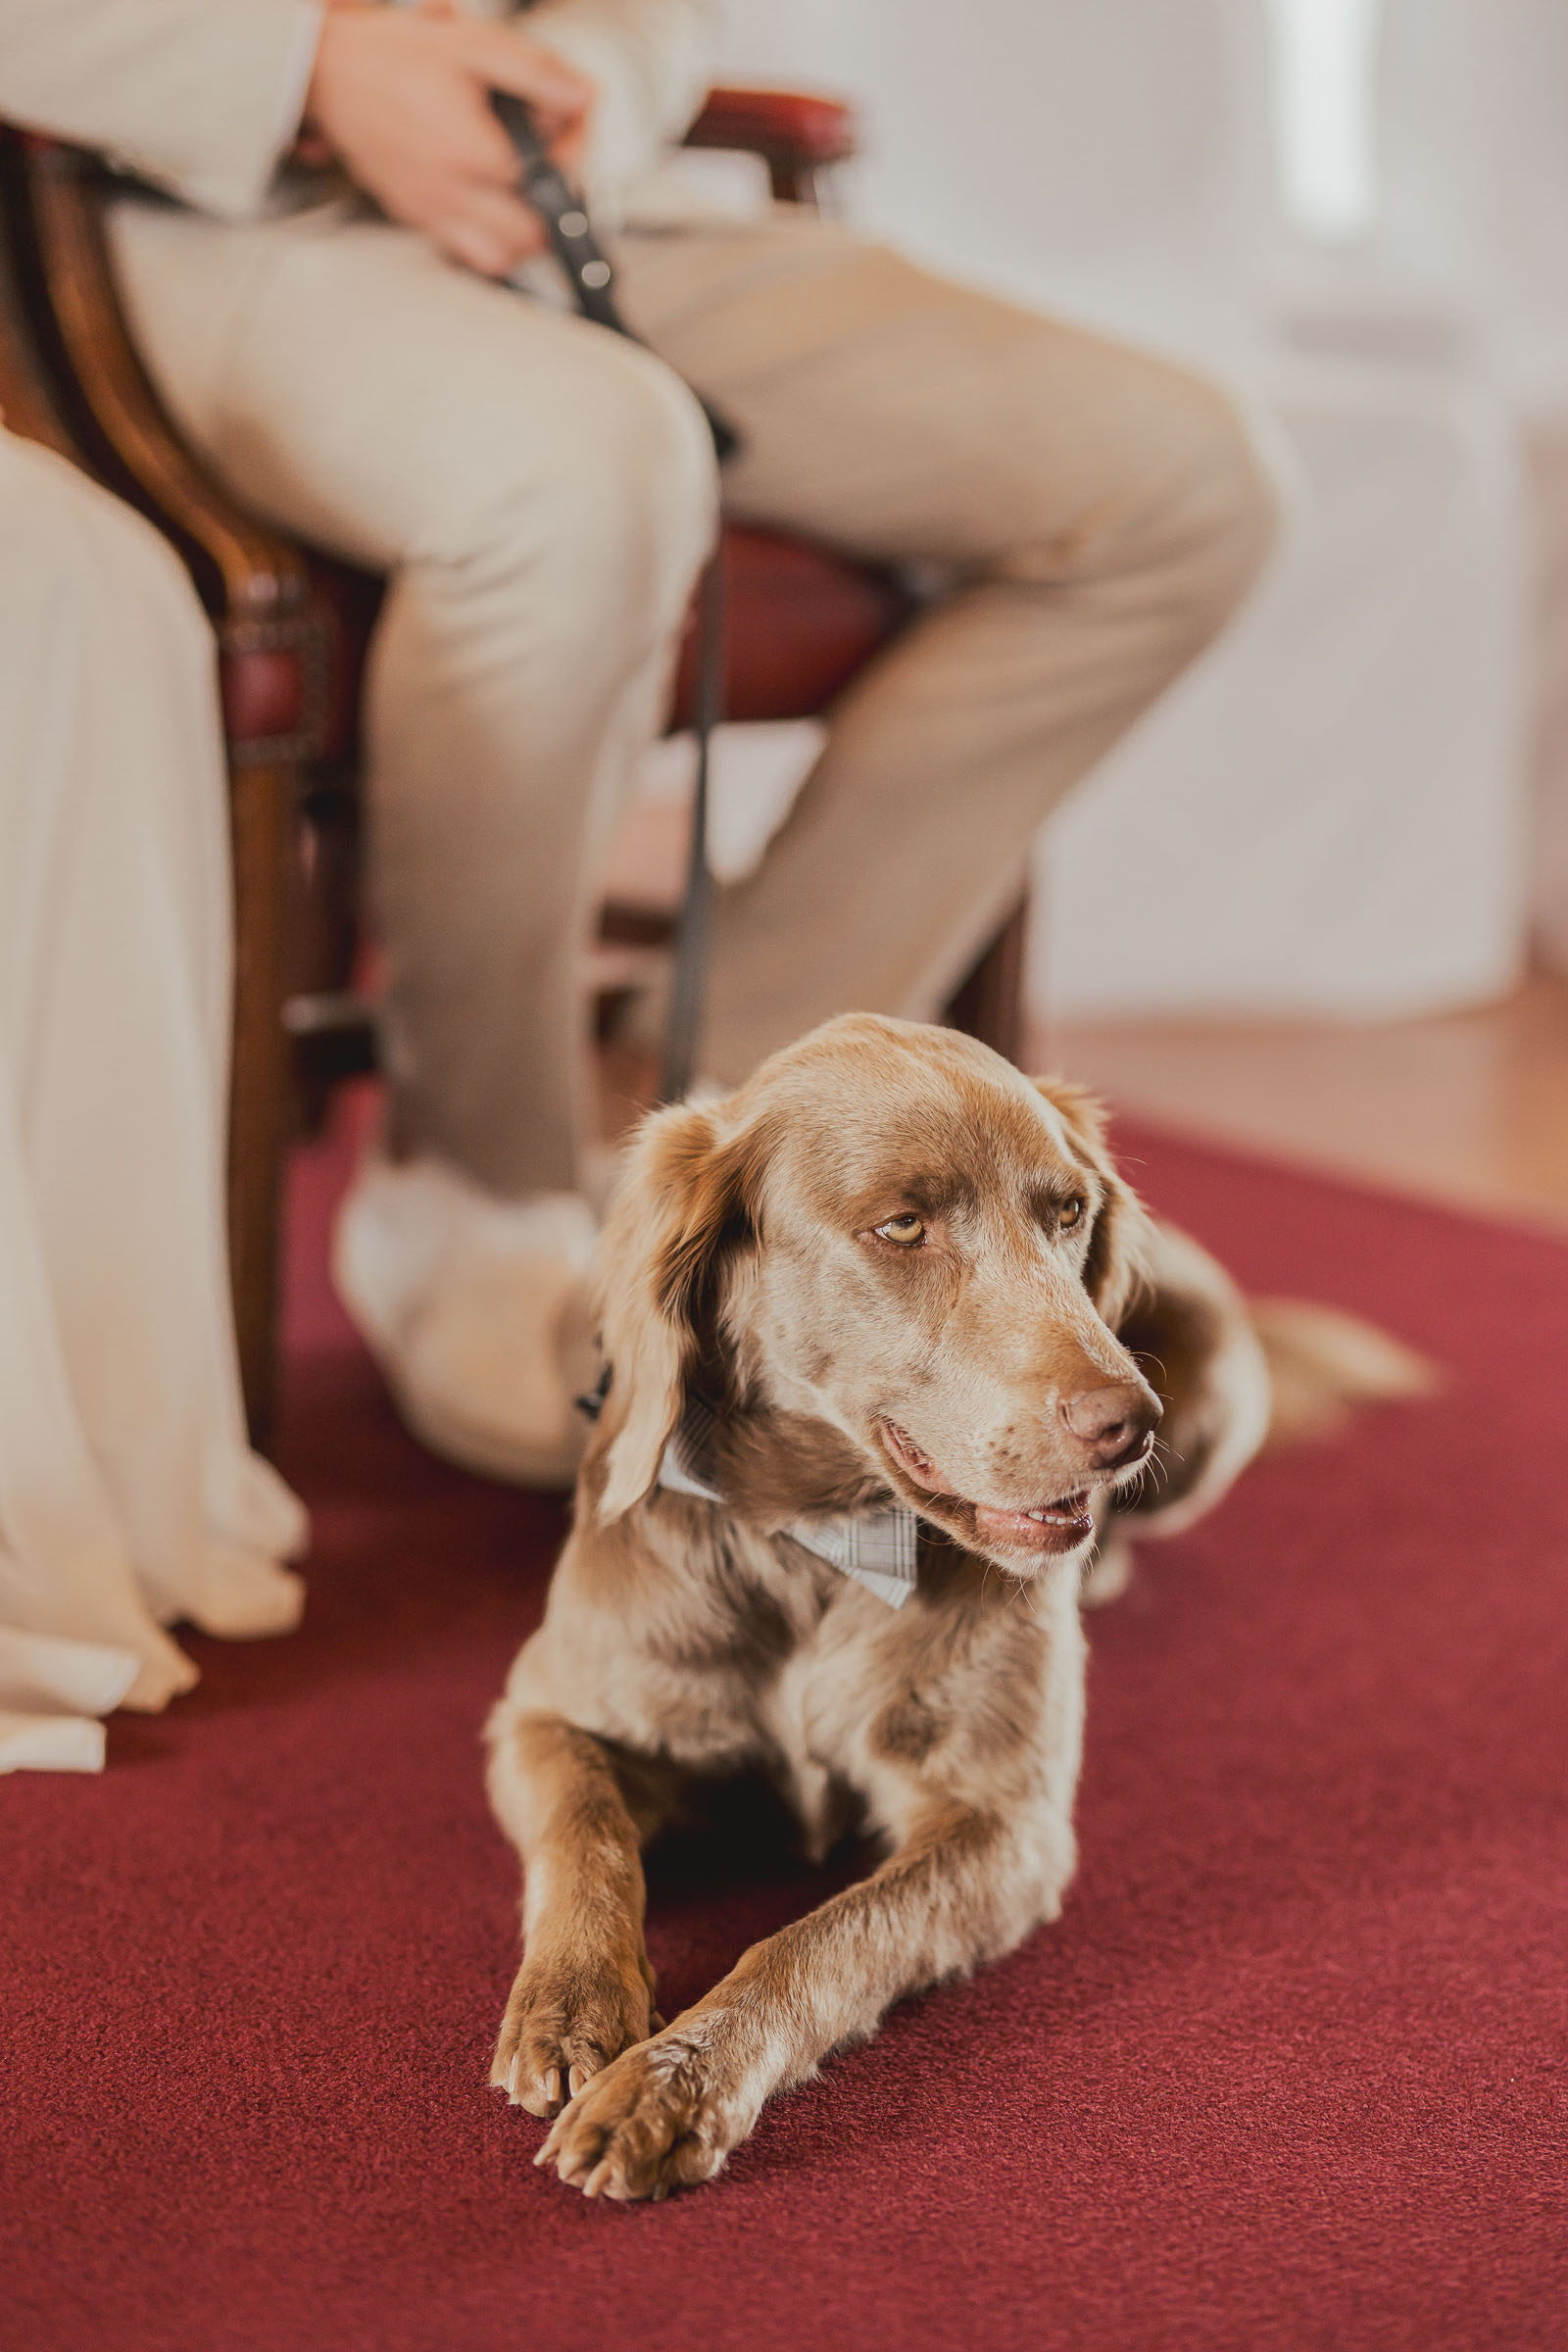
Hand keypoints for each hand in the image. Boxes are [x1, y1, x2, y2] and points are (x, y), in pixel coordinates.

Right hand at [302, 4, 594, 276]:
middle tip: (547, 169)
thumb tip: (584, 97)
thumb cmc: (392, 56)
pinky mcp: (413, 217)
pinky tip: (484, 198)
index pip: (551, 179)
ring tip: (521, 195)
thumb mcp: (474, 48)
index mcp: (472, 154)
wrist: (328, 72)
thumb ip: (538, 75)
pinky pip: (463, 252)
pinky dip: (485, 238)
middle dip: (552, 207)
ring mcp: (430, 213)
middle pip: (531, 239)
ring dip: (521, 236)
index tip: (565, 126)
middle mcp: (452, 195)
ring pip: (499, 260)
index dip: (572, 151)